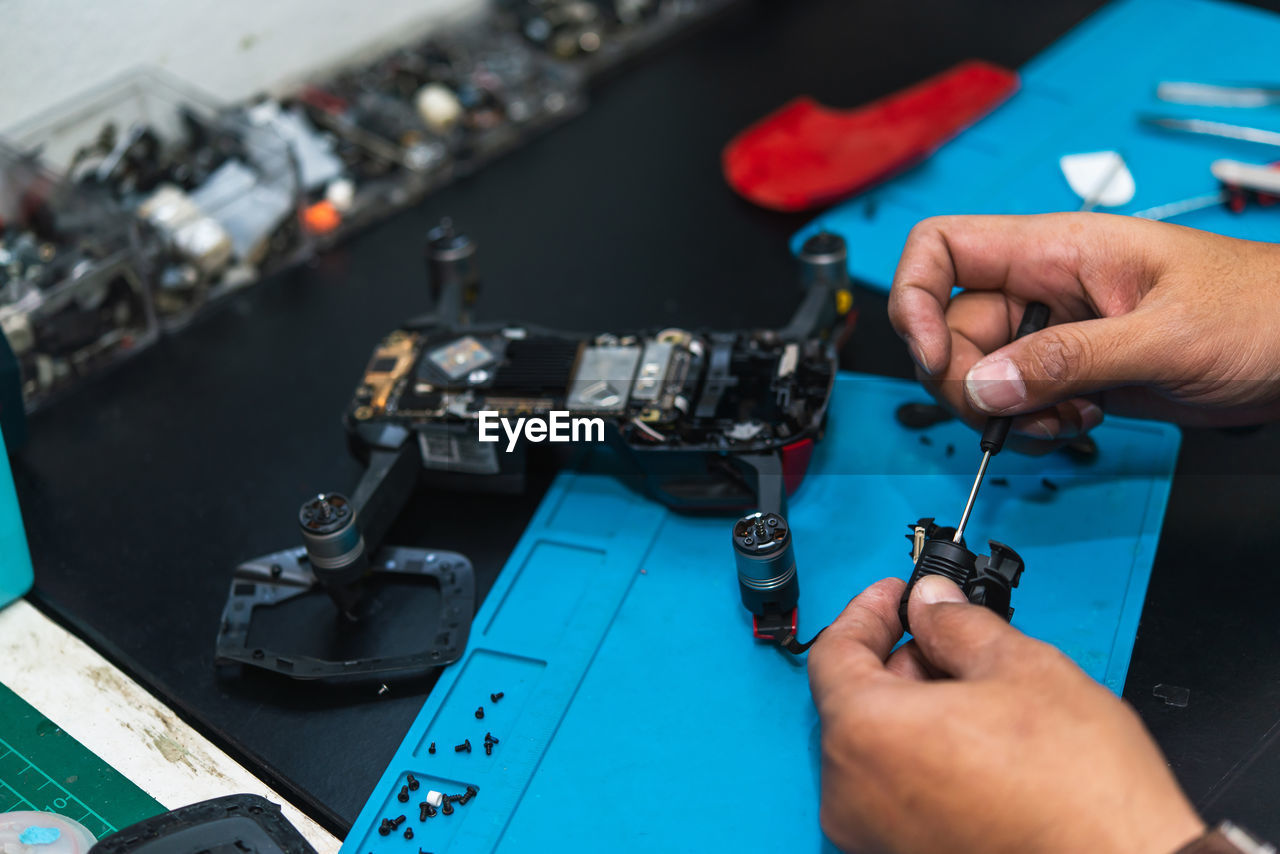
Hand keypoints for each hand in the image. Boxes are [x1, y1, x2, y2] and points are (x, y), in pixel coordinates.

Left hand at [807, 576, 1203, 853]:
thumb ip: (958, 625)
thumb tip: (932, 604)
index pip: (834, 653)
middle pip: (852, 702)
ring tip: (981, 694)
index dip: (868, 613)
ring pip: (876, 747)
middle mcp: (853, 793)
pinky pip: (896, 789)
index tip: (896, 597)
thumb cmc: (1080, 795)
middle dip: (900, 660)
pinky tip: (979, 743)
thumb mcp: (1021, 669)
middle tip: (950, 639)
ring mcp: (876, 834)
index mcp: (864, 736)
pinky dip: (923, 755)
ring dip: (916, 709)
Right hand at [887, 213, 1279, 452]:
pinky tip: (1078, 422)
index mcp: (1058, 248)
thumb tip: (985, 386)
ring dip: (1004, 411)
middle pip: (951, 326)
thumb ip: (1069, 360)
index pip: (942, 247)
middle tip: (1010, 410)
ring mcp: (1055, 331)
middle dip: (966, 380)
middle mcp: (1044, 288)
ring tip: (1065, 417)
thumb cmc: (1263, 311)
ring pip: (979, 371)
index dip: (916, 298)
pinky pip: (1015, 400)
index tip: (935, 356)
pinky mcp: (1072, 371)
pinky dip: (1031, 423)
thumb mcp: (1165, 334)